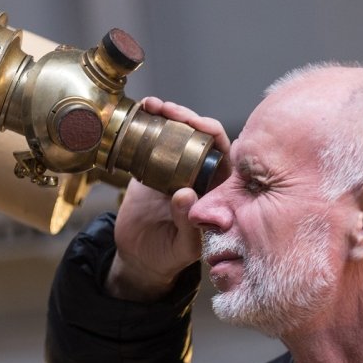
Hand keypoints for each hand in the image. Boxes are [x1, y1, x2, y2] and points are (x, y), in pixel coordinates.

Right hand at [106, 97, 229, 300]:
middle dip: (185, 116)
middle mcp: (198, 173)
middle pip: (198, 134)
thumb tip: (185, 193)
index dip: (210, 132)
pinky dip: (145, 126)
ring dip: (166, 115)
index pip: (223, 151)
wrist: (139, 257)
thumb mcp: (182, 247)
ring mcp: (174, 168)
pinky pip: (151, 141)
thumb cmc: (168, 255)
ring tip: (151, 105)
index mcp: (216, 189)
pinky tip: (138, 114)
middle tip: (167, 109)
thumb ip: (187, 223)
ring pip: (176, 132)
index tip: (193, 123)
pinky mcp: (151, 167)